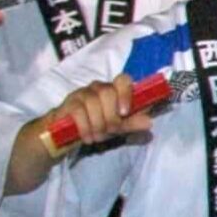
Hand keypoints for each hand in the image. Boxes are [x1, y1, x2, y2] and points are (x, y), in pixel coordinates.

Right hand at [36, 74, 158, 152]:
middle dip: (111, 116)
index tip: (125, 112)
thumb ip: (132, 124)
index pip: (123, 79)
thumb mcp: (117, 127)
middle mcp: (98, 87)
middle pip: (107, 92)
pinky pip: (78, 110)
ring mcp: (82, 93)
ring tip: (98, 137)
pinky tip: (87, 137)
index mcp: (114, 90)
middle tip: (110, 131)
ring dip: (98, 123)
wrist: (66, 134)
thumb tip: (149, 122)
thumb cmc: (97, 126)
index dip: (125, 93)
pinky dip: (85, 126)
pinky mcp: (68, 103)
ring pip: (93, 101)